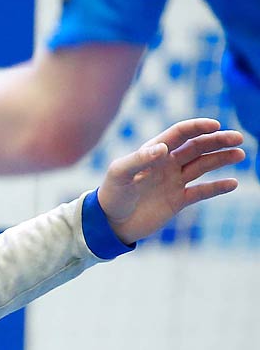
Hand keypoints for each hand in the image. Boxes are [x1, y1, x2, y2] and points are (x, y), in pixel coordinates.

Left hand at [97, 118, 244, 243]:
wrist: (109, 224)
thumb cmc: (111, 195)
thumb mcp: (119, 174)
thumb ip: (139, 160)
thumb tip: (163, 148)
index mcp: (152, 152)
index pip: (179, 134)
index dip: (197, 127)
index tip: (215, 125)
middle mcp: (166, 164)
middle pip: (197, 147)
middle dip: (217, 141)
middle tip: (238, 138)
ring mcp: (174, 182)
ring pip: (203, 165)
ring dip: (221, 159)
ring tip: (240, 154)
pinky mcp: (178, 200)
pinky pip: (202, 191)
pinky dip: (217, 187)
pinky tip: (232, 184)